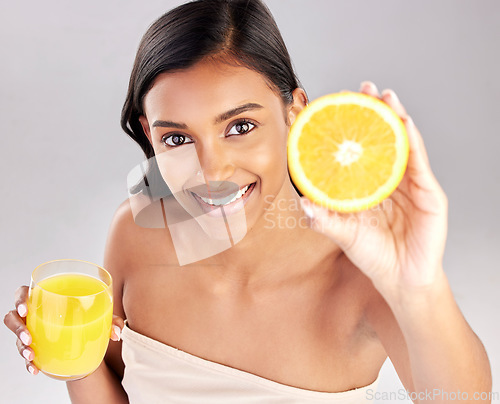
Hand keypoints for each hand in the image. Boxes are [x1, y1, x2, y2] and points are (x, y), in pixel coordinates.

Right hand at [4, 286, 123, 375]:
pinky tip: (35, 369)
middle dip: (17, 326)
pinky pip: (26, 356)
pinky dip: (29, 363)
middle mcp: (35, 315)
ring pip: (17, 338)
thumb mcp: (101, 317)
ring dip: (21, 347)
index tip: (26, 308)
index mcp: (46, 299)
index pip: (24, 293)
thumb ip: (111, 321)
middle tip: (28, 336)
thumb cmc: (90, 320)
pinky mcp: (35, 349)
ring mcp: (32, 333)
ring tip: (31, 355)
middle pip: (13, 316)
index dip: (20, 298)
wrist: (88, 342)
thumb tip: (118, 332)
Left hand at [301, 81, 447, 299]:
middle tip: (363, 89)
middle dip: (374, 112)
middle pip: (381, 139)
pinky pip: (418, 162)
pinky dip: (412, 141)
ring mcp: (411, 184)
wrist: (401, 280)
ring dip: (395, 117)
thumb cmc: (374, 256)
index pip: (358, 151)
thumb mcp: (344, 235)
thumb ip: (325, 220)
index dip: (349, 129)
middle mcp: (389, 180)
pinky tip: (403, 123)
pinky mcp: (429, 193)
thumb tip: (303, 204)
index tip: (334, 106)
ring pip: (402, 143)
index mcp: (368, 186)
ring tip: (384, 96)